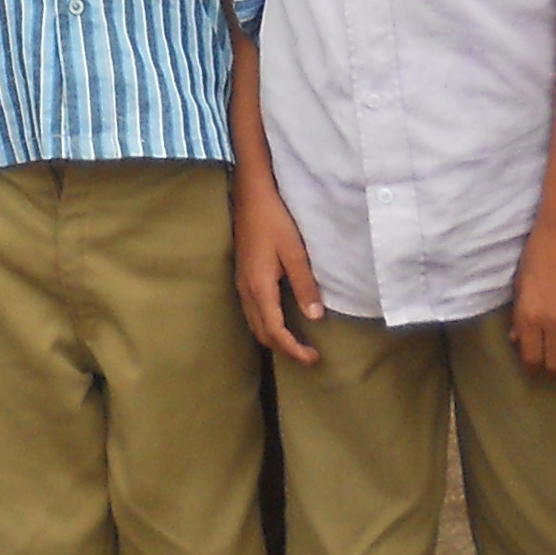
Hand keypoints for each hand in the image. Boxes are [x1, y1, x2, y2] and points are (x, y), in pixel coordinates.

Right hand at [232, 173, 323, 363]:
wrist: (250, 195)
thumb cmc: (274, 219)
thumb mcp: (294, 251)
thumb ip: (304, 285)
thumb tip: (314, 317)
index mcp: (260, 287)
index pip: (275, 331)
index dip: (294, 349)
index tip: (313, 359)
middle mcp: (246, 290)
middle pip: (262, 333)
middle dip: (285, 349)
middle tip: (309, 355)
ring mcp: (241, 283)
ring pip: (255, 323)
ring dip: (275, 338)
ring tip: (297, 342)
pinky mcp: (243, 275)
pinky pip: (251, 311)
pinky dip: (266, 324)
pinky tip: (281, 319)